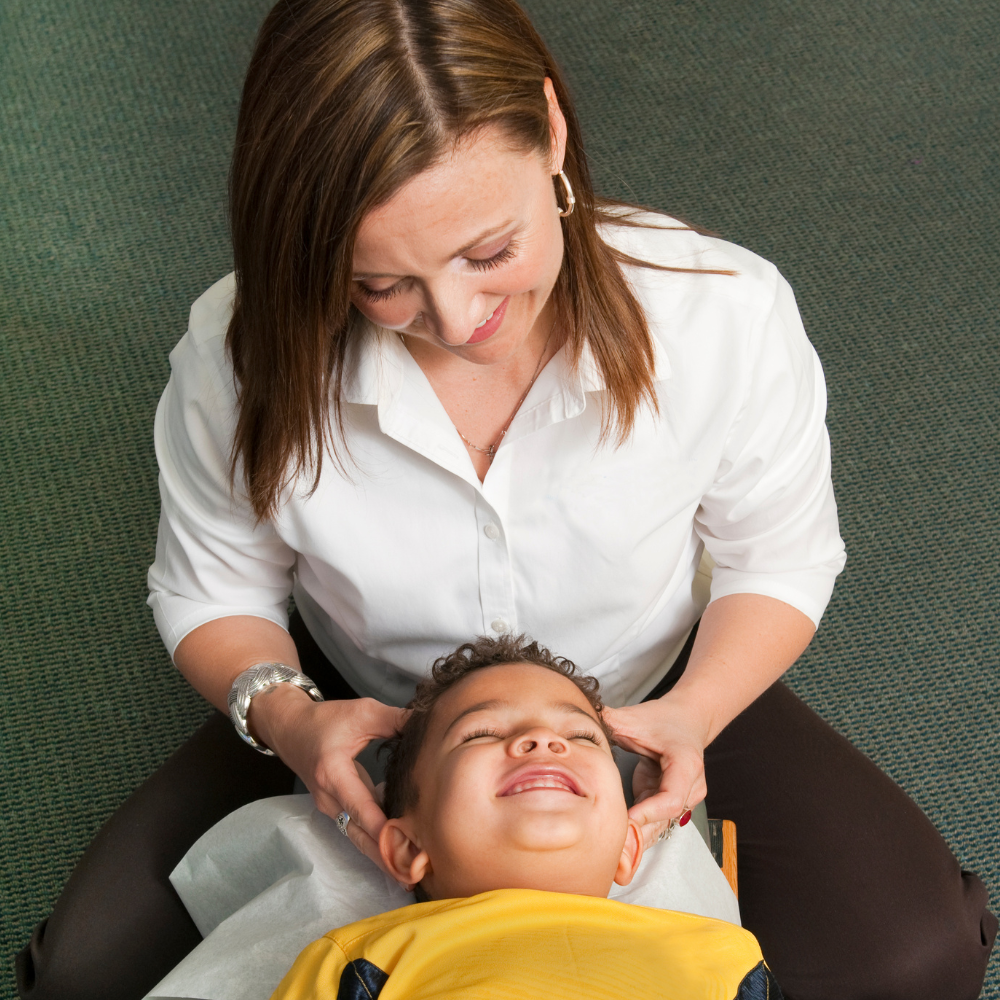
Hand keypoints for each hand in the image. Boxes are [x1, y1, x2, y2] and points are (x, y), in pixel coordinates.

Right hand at [249, 686, 406, 872]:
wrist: (289, 728)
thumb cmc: (325, 719)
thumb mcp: (362, 712)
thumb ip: (395, 719)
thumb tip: (428, 723)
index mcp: (333, 773)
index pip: (360, 806)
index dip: (381, 828)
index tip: (403, 847)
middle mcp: (329, 797)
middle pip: (358, 834)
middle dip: (385, 857)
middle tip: (414, 875)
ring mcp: (330, 807)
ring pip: (357, 838)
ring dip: (382, 855)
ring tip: (410, 874)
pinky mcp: (336, 809)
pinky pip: (357, 830)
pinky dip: (377, 843)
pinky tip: (400, 852)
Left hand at [603, 696, 708, 850]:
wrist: (687, 720)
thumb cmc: (664, 719)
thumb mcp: (636, 718)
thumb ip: (610, 720)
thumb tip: (578, 720)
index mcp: (686, 764)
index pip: (670, 798)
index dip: (648, 812)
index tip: (625, 820)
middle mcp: (690, 786)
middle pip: (664, 819)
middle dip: (638, 837)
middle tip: (614, 857)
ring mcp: (683, 799)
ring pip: (659, 827)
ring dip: (637, 844)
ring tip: (615, 865)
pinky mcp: (669, 804)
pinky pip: (654, 825)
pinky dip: (637, 837)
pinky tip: (621, 857)